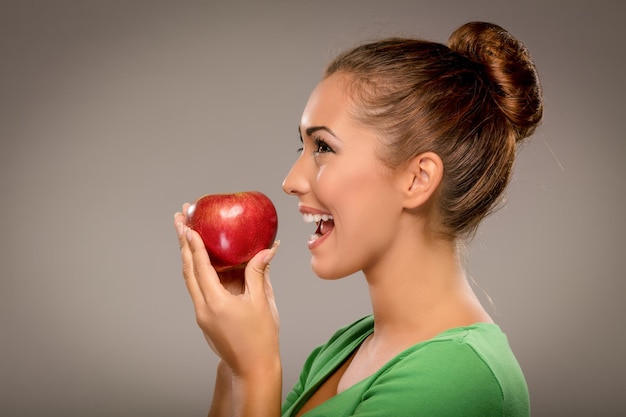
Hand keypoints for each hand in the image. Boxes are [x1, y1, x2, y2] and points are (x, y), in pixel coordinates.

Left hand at [174, 205, 280, 377]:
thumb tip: (267, 249)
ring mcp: (202, 314)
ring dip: (187, 255)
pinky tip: (202, 259)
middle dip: (182, 242)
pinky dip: (197, 270)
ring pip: (189, 279)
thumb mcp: (263, 302)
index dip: (194, 244)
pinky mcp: (205, 317)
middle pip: (187, 269)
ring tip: (185, 233)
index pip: (200, 267)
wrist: (253, 369)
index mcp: (216, 303)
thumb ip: (259, 273)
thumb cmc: (261, 338)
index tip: (187, 225)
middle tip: (179, 218)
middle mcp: (203, 308)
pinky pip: (198, 288)